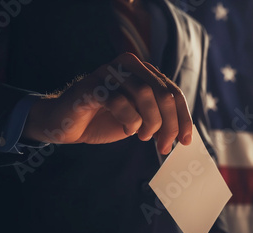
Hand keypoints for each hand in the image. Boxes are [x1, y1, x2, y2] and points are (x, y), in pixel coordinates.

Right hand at [23, 53, 192, 153]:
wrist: (65, 125)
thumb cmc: (104, 120)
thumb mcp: (139, 119)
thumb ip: (159, 118)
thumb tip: (184, 134)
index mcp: (143, 71)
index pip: (173, 92)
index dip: (183, 117)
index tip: (186, 141)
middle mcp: (128, 65)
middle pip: (163, 92)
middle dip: (170, 124)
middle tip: (165, 146)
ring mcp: (108, 73)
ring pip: (145, 94)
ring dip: (149, 122)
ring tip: (142, 136)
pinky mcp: (91, 86)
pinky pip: (120, 101)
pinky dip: (129, 120)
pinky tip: (125, 130)